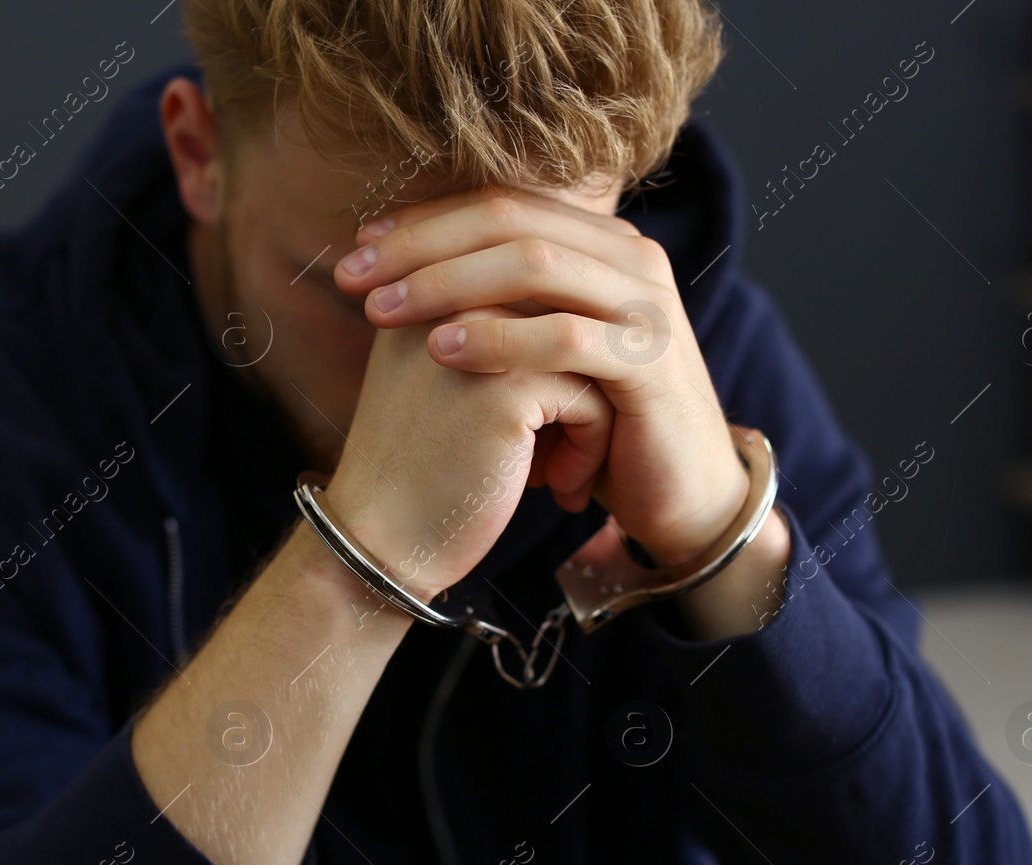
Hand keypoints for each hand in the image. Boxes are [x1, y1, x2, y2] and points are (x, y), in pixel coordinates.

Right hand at [322, 305, 613, 602]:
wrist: (382, 538)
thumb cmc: (421, 468)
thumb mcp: (447, 378)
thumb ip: (494, 335)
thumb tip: (578, 316)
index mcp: (431, 287)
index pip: (539, 302)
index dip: (550, 367)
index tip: (536, 427)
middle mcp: (455, 298)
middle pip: (568, 323)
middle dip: (576, 390)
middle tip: (561, 452)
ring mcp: (483, 337)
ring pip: (589, 358)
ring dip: (589, 422)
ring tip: (561, 470)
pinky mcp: (509, 385)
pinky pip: (593, 399)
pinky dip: (588, 448)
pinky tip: (555, 487)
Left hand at [334, 190, 749, 567]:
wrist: (679, 494)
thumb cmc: (598, 422)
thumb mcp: (544, 349)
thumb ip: (500, 299)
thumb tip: (404, 263)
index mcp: (603, 244)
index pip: (502, 205)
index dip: (423, 221)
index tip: (355, 250)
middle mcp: (632, 260)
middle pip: (511, 222)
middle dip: (421, 245)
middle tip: (352, 276)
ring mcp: (647, 307)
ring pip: (536, 266)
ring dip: (447, 283)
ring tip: (382, 311)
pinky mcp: (650, 363)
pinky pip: (564, 337)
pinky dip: (497, 338)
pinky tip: (441, 350)